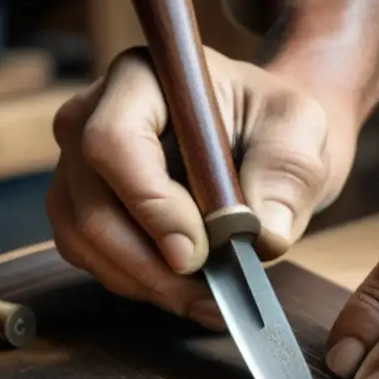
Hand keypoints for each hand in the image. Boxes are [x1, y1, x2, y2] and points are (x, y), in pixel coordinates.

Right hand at [47, 46, 358, 328]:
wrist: (258, 143)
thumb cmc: (272, 125)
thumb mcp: (300, 133)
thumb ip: (287, 175)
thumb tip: (264, 236)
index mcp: (141, 78)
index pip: (115, 141)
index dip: (149, 204)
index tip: (196, 252)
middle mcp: (90, 115)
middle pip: (90, 203)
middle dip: (150, 264)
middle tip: (211, 296)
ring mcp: (77, 165)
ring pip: (83, 239)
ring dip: (146, 283)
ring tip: (208, 301)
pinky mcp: (81, 209)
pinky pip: (90, 259)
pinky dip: (139, 285)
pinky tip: (188, 294)